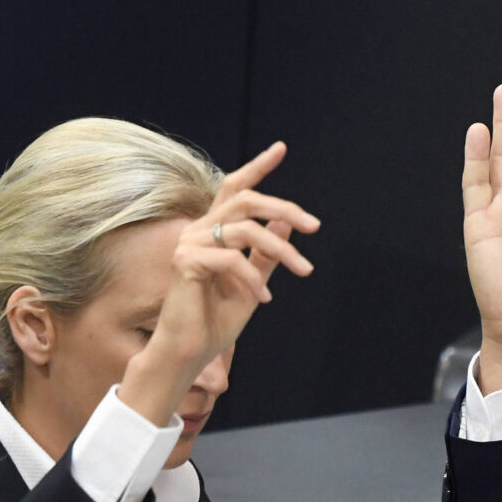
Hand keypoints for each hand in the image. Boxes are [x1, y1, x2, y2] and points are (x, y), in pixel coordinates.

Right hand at [119, 141, 317, 426]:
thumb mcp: (252, 283)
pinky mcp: (187, 262)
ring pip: (245, 229)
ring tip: (304, 271)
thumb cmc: (215, 321)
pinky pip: (232, 259)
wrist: (188, 353)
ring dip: (282, 251)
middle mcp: (198, 230)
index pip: (234, 188)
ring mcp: (189, 244)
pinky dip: (254, 280)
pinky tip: (263, 301)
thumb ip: (266, 254)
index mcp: (213, 231)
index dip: (257, 167)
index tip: (281, 148)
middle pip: (244, 199)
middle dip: (284, 207)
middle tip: (315, 226)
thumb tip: (286, 223)